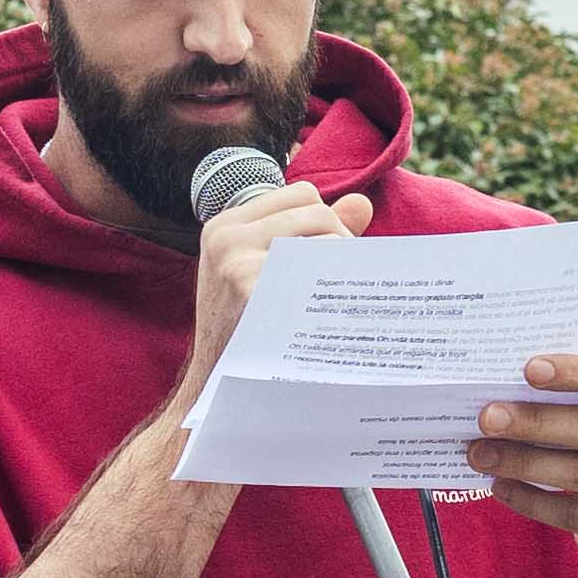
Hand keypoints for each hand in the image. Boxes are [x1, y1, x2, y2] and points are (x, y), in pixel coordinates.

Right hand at [180, 177, 372, 394]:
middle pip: (316, 210)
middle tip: (345, 278)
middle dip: (341, 239)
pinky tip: (336, 308)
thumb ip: (309, 234)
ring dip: (344, 260)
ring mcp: (237, 261)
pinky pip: (318, 268)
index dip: (325, 220)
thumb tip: (362, 203)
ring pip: (323, 233)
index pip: (301, 194)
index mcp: (226, 226)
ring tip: (341, 292)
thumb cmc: (246, 328)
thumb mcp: (259, 271)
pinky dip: (336, 284)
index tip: (329, 255)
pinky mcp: (252, 288)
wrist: (215, 383)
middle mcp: (227, 236)